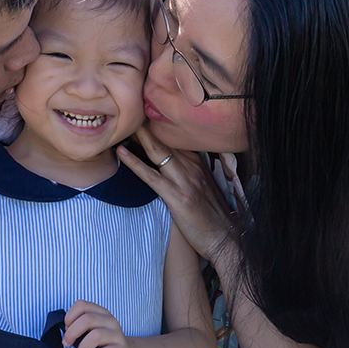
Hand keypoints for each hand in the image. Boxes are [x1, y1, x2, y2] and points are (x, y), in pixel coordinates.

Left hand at [62, 300, 132, 347]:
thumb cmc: (102, 343)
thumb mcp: (91, 330)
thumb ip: (79, 326)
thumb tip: (66, 332)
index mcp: (101, 312)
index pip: (81, 305)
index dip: (69, 317)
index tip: (67, 329)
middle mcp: (110, 320)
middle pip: (87, 319)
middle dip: (72, 333)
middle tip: (68, 344)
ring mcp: (117, 334)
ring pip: (96, 335)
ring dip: (83, 347)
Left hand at [117, 125, 238, 265]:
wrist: (227, 239)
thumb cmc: (214, 218)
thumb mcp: (205, 189)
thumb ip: (190, 174)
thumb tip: (172, 165)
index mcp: (198, 164)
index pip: (175, 138)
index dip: (157, 125)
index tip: (141, 112)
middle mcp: (192, 167)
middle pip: (164, 139)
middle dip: (146, 124)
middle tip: (129, 108)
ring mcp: (184, 181)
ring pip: (157, 151)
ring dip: (139, 136)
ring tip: (123, 122)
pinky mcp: (176, 197)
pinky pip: (151, 176)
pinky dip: (134, 163)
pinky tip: (121, 152)